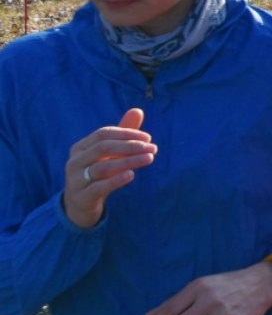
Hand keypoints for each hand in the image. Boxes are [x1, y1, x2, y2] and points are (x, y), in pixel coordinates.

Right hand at [63, 109, 155, 229]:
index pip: (104, 133)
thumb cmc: (97, 173)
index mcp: (81, 147)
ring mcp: (76, 179)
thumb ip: (122, 134)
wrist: (80, 204)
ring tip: (149, 159)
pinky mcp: (82, 196)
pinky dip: (116, 180)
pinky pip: (99, 187)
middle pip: (103, 147)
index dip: (127, 133)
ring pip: (102, 167)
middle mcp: (75, 161)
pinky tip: (132, 175)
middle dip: (130, 146)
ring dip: (129, 161)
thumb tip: (138, 110)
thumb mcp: (108, 154)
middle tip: (153, 148)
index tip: (148, 137)